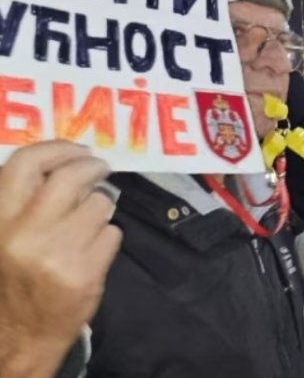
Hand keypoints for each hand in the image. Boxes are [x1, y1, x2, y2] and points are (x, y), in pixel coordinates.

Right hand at [0, 142, 121, 377]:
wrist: (19, 336)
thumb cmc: (13, 277)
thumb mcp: (4, 234)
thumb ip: (24, 201)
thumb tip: (65, 161)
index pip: (26, 162)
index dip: (58, 148)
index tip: (78, 149)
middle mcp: (24, 233)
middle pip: (72, 176)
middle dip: (93, 166)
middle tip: (101, 167)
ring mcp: (57, 253)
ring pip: (99, 204)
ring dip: (100, 208)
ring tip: (88, 221)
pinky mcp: (85, 273)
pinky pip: (112, 233)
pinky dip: (107, 238)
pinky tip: (91, 251)